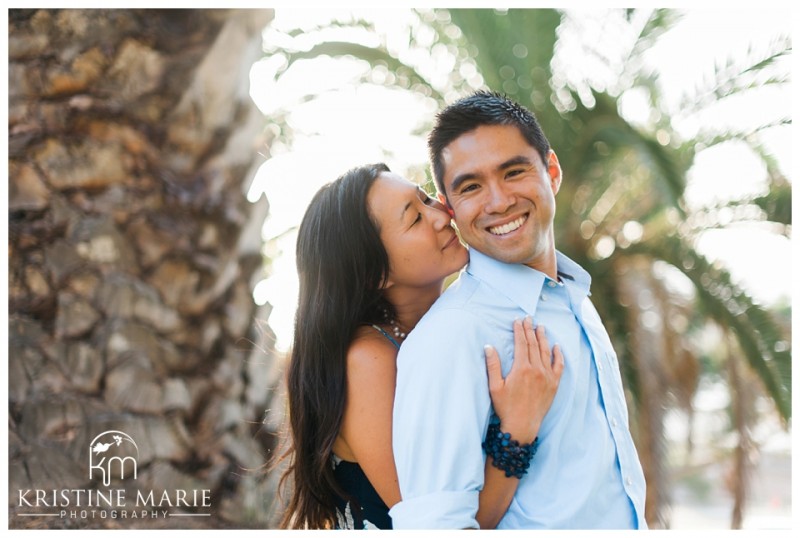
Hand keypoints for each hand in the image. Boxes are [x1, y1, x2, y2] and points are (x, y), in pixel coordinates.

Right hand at [484, 316, 563, 443]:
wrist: (522, 426)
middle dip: (530, 330)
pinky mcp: (554, 384)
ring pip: (545, 352)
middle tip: (528, 319)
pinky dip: (558, 355)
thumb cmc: (506, 407)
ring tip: (540, 327)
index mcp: (521, 368)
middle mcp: (536, 370)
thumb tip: (488, 346)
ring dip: (543, 338)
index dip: (519, 330)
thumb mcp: (494, 387)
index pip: (521, 343)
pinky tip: (556, 346)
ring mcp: (547, 377)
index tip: (517, 321)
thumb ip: (493, 365)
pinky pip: (558, 366)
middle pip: (533, 344)